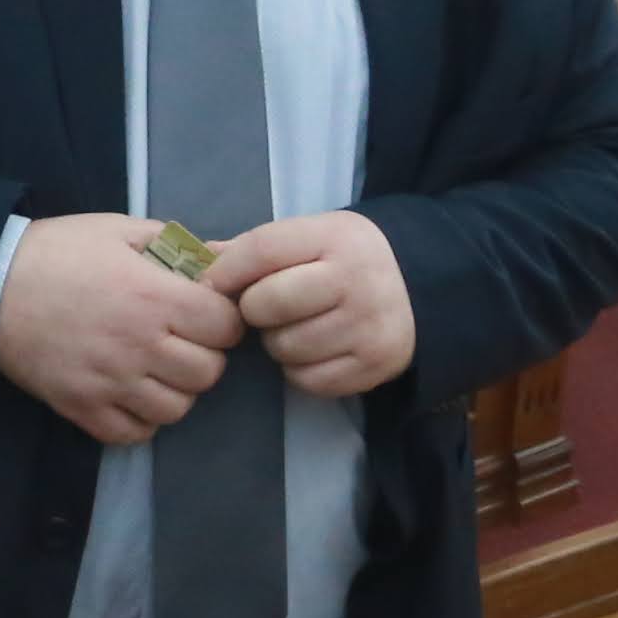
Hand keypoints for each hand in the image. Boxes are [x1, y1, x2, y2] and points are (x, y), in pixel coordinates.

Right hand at [0, 212, 244, 445]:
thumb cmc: (61, 251)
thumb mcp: (121, 231)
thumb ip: (180, 245)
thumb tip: (229, 255)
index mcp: (154, 297)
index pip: (226, 326)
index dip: (222, 318)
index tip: (205, 312)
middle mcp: (138, 346)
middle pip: (208, 372)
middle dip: (204, 354)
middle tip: (182, 340)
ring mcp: (110, 384)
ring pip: (177, 409)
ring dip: (175, 389)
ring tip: (156, 368)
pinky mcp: (82, 409)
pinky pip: (135, 433)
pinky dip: (141, 419)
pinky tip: (132, 393)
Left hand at [207, 210, 415, 399]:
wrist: (418, 287)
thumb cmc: (346, 259)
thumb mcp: (311, 237)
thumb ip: (256, 249)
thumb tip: (198, 260)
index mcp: (334, 237)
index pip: (262, 250)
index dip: (226, 270)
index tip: (211, 285)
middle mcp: (355, 280)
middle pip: (267, 303)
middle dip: (255, 310)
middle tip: (267, 309)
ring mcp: (367, 326)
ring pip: (284, 347)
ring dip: (278, 342)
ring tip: (296, 328)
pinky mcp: (373, 366)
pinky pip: (307, 380)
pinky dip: (300, 370)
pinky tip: (314, 350)